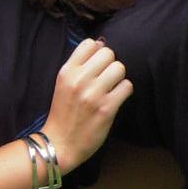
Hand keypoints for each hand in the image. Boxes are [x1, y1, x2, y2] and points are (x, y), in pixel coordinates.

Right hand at [43, 39, 132, 171]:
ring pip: (120, 68)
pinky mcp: (107, 108)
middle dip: (110, 65)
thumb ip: (80, 65)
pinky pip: (127, 86)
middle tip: (105, 79)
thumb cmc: (63, 113)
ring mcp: (93, 94)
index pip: (90, 43)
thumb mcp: (63, 84)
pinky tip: (115, 99)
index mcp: (67, 71)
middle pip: (109, 53)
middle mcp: (80, 80)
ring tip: (110, 89)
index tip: (96, 66)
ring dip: (118, 78)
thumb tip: (101, 43)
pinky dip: (124, 92)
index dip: (97, 53)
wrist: (60, 144)